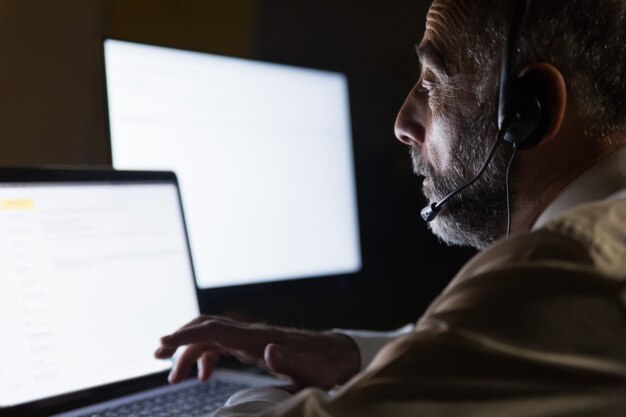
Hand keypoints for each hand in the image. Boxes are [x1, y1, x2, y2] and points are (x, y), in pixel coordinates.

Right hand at [154, 315, 360, 389]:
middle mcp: (250, 334)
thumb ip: (288, 362)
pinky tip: (204, 376)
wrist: (335, 355)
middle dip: (179, 340)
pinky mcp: (253, 344)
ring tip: (174, 378)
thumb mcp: (309, 372)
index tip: (161, 345)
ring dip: (189, 353)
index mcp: (256, 340)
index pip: (213, 330)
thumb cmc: (323, 366)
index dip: (185, 336)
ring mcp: (250, 338)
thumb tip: (268, 351)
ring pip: (210, 337)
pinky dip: (205, 357)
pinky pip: (221, 346)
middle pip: (205, 328)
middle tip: (155, 358)